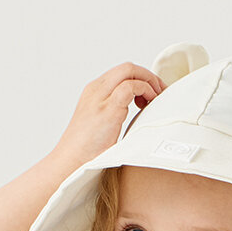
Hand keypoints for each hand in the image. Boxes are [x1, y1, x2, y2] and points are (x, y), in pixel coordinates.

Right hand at [52, 61, 166, 171]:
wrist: (70, 163)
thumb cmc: (86, 152)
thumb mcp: (101, 126)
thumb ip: (115, 114)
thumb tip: (139, 117)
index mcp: (94, 92)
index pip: (121, 73)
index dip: (141, 79)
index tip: (153, 94)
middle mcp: (96, 90)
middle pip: (127, 68)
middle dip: (149, 76)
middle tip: (161, 92)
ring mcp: (100, 97)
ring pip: (130, 71)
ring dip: (149, 82)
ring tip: (157, 98)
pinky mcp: (107, 109)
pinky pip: (131, 87)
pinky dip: (145, 91)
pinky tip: (149, 105)